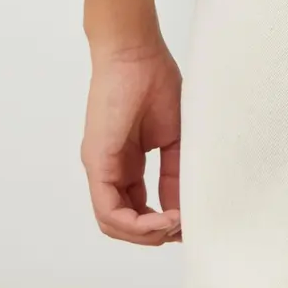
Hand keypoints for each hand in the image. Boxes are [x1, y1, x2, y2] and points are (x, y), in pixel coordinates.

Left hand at [81, 41, 182, 245]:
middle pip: (125, 224)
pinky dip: (137, 224)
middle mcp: (109, 171)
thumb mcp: (174, 137)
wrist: (136, 53)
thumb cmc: (155, 82)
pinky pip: (109, 211)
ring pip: (114, 224)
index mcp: (126, 164)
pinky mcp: (97, 164)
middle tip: (184, 227)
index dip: (164, 223)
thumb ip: (175, 173)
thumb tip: (182, 209)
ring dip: (147, 234)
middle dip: (155, 235)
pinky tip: (163, 220)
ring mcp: (100, 169)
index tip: (190, 221)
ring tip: (175, 224)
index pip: (139, 209)